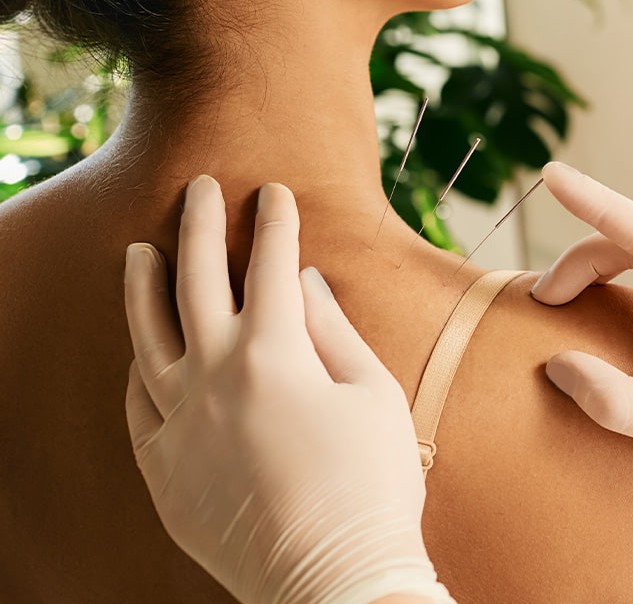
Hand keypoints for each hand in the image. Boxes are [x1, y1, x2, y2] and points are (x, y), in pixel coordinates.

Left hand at [124, 176, 451, 603]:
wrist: (335, 577)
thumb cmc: (372, 485)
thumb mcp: (373, 394)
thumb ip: (332, 329)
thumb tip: (304, 281)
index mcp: (274, 354)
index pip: (271, 266)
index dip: (276, 223)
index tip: (275, 192)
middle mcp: (214, 378)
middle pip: (196, 280)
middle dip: (201, 225)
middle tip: (202, 188)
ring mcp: (179, 423)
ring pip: (146, 336)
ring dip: (142, 286)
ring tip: (138, 252)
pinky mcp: (164, 468)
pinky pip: (137, 404)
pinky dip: (137, 369)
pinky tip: (140, 351)